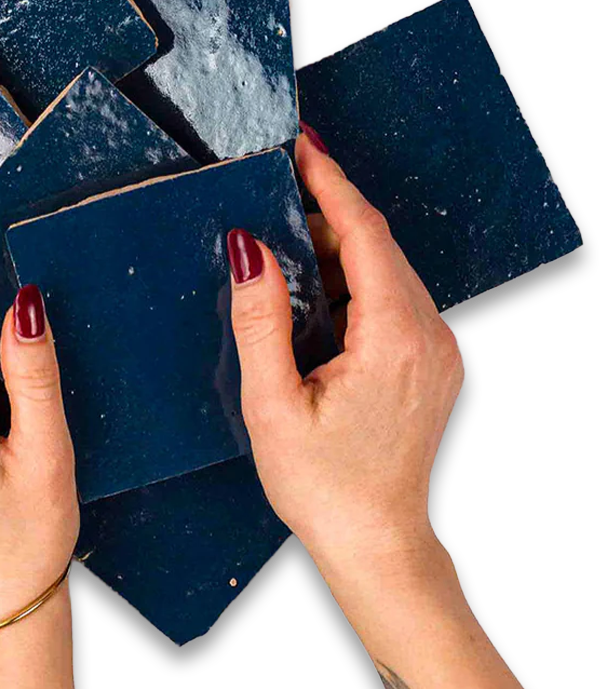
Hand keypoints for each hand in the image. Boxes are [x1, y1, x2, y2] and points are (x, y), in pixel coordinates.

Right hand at [226, 128, 465, 562]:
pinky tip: (315, 291)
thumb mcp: (272, 404)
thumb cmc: (321, 484)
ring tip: (284, 244)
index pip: (364, 234)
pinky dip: (353, 280)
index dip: (331, 183)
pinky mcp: (433, 361)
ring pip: (386, 270)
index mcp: (395, 337)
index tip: (303, 145)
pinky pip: (393, 298)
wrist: (377, 543)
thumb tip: (249, 248)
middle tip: (275, 191)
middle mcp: (431, 334)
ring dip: (337, 248)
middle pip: (377, 246)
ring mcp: (439, 348)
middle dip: (327, 211)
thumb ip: (260, 320)